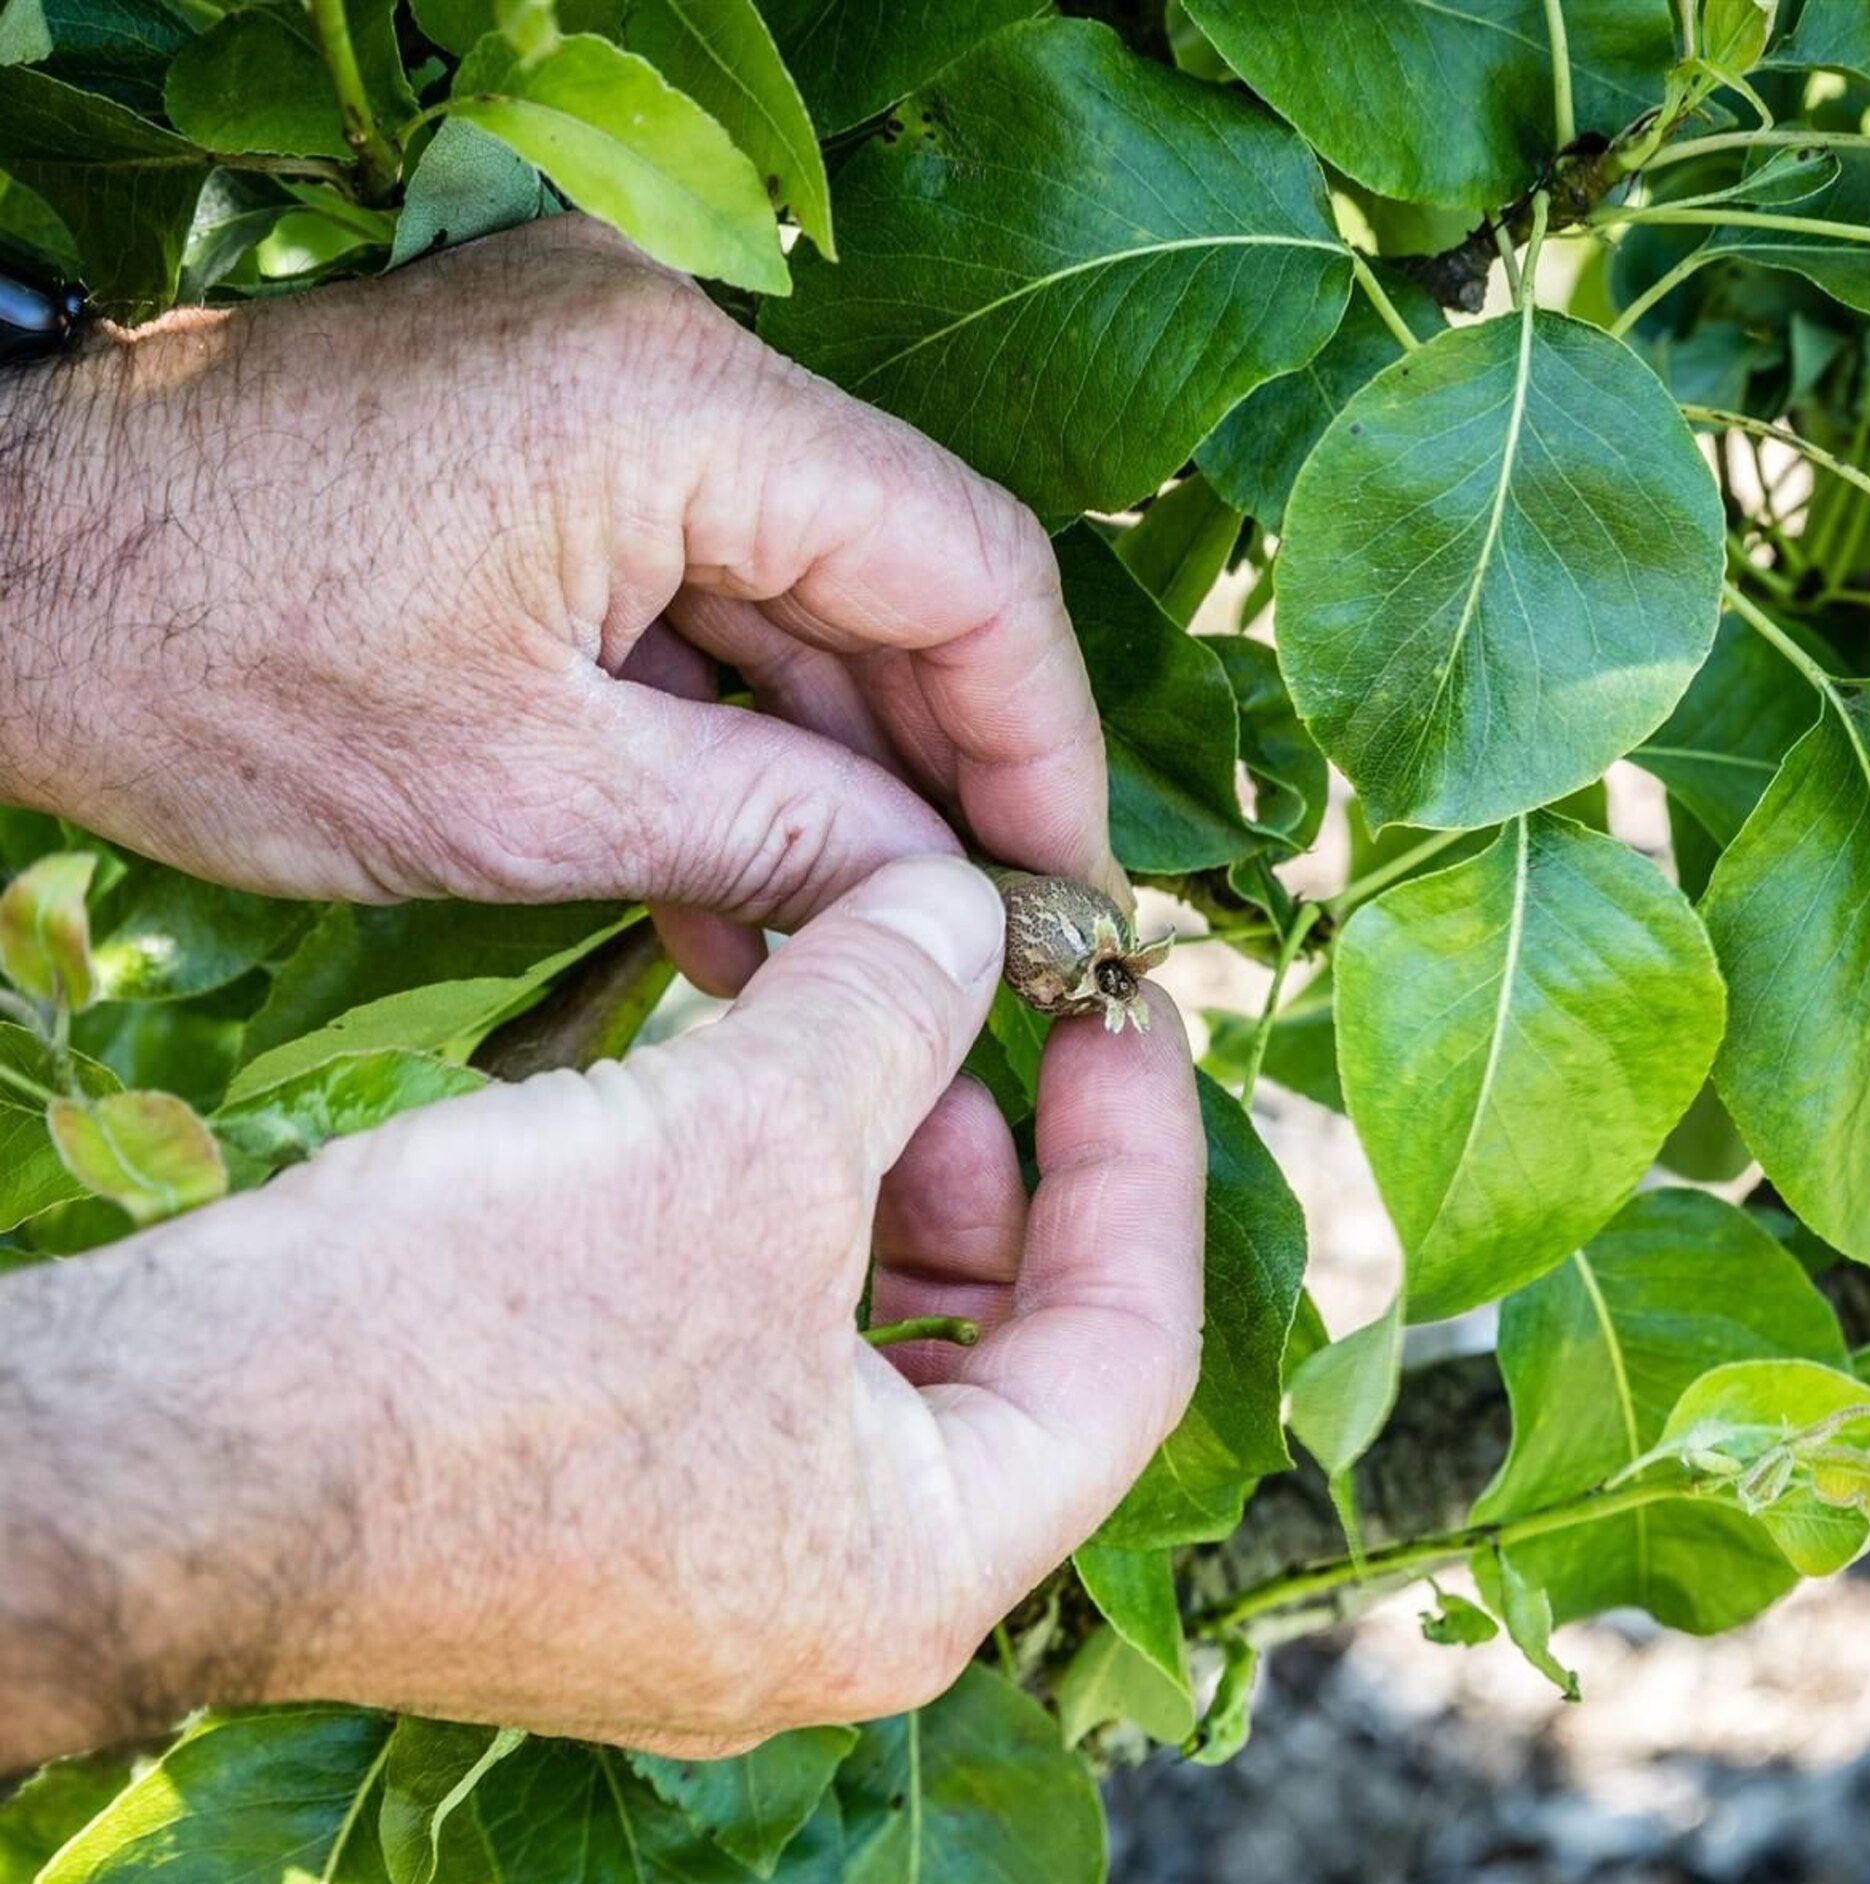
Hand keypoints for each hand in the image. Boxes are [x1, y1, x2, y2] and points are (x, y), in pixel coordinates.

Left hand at [0, 215, 1115, 991]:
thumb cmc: (206, 669)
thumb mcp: (523, 795)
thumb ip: (773, 832)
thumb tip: (950, 894)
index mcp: (678, 403)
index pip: (967, 565)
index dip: (1042, 745)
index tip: (1071, 891)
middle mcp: (666, 360)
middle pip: (896, 579)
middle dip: (943, 775)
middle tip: (984, 942)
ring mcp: (604, 398)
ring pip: (800, 603)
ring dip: (834, 774)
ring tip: (855, 946)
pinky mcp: (550, 455)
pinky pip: (699, 601)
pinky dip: (732, 735)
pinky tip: (751, 877)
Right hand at [0, 860, 1201, 1765]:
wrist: (165, 1456)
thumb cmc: (473, 1338)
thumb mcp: (743, 1140)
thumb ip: (897, 1009)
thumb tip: (974, 910)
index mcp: (918, 1574)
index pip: (1129, 1361)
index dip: (1147, 1168)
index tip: (1127, 1025)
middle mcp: (831, 1608)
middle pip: (1006, 1355)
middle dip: (1005, 1164)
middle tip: (984, 1010)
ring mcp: (712, 1572)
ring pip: (875, 1347)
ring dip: (884, 1180)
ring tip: (852, 1029)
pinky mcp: (610, 1519)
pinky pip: (761, 1359)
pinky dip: (779, 1225)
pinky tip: (742, 1098)